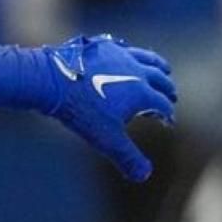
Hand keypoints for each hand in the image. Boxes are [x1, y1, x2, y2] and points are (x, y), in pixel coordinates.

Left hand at [0, 35, 177, 181]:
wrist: (52, 80)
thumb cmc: (80, 111)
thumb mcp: (106, 139)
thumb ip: (127, 157)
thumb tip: (144, 176)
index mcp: (142, 92)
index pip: (163, 105)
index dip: (167, 115)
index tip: (168, 122)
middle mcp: (137, 70)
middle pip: (161, 79)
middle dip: (167, 90)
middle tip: (169, 98)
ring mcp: (122, 54)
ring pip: (149, 58)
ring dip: (158, 68)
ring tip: (162, 72)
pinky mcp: (105, 45)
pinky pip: (127, 49)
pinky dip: (135, 56)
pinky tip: (128, 58)